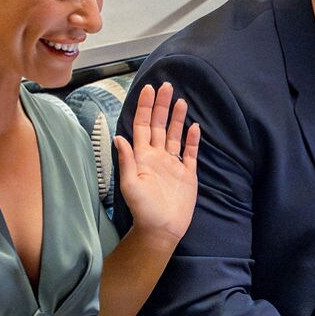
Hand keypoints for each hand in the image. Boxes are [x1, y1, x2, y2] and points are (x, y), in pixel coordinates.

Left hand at [115, 82, 200, 249]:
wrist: (162, 229)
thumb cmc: (143, 209)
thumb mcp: (130, 185)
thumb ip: (127, 160)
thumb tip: (119, 136)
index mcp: (142, 156)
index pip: (143, 126)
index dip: (145, 108)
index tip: (148, 90)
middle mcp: (157, 156)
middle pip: (159, 125)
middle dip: (162, 106)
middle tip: (167, 87)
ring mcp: (173, 164)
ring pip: (175, 135)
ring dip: (177, 118)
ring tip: (181, 101)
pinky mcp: (187, 174)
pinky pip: (190, 153)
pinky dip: (193, 140)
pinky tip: (195, 127)